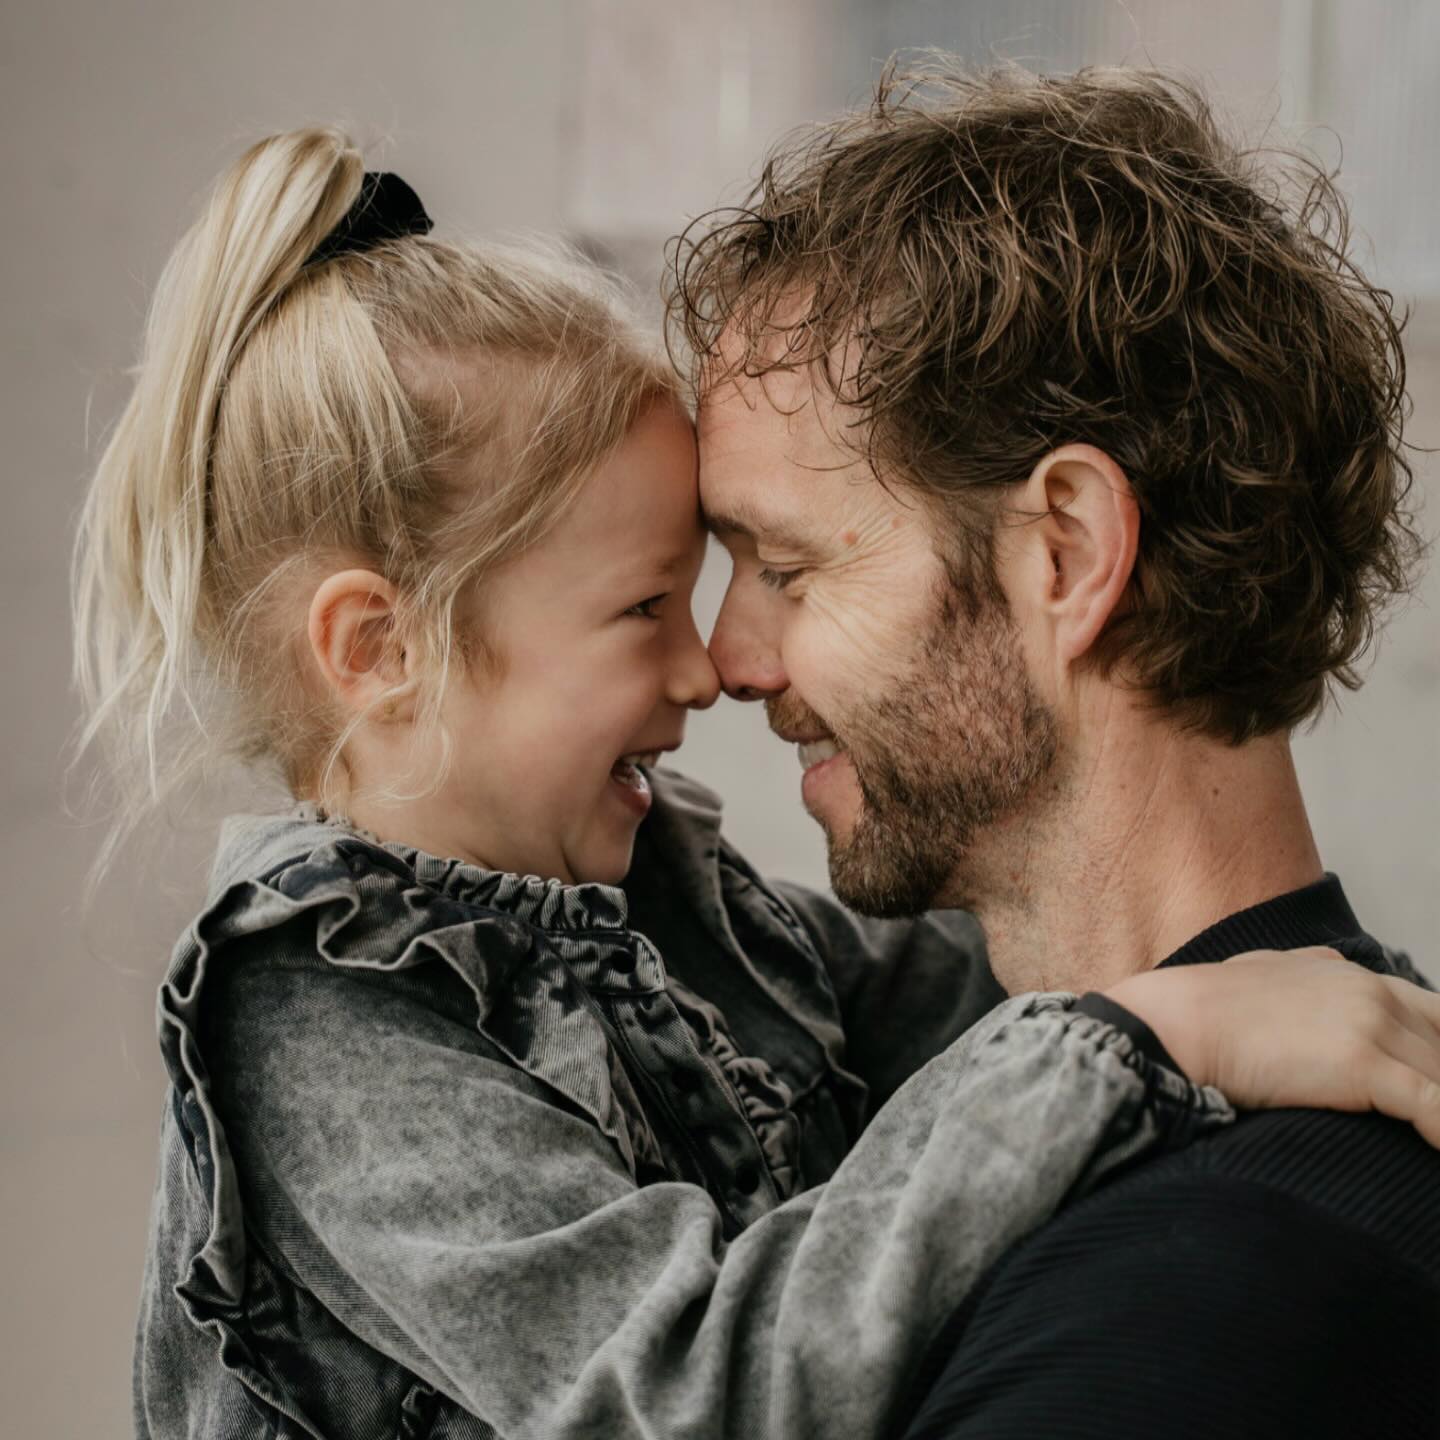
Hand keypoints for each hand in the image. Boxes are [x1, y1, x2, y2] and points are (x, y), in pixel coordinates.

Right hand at [1106, 949, 1439, 1147]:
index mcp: (1356, 977)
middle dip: (1438, 1082)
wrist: (1180, 1020)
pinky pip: (1434, 1107)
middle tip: (1428, 1121)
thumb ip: (1311, 969)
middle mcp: (1373, 995)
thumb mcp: (1270, 970)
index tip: (1430, 1078)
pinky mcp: (1363, 1065)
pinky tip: (1437, 1147)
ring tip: (1431, 1137)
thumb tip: (1330, 964)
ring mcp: (1370, 1027)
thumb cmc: (1211, 1006)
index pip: (1436, 1016)